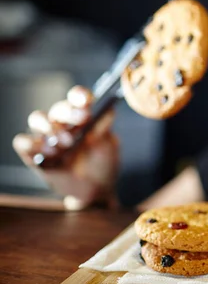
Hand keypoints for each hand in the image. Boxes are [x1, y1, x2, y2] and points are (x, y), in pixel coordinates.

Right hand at [12, 86, 119, 209]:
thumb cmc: (103, 163)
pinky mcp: (33, 154)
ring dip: (50, 127)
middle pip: (58, 108)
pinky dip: (32, 143)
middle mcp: (62, 123)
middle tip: (82, 120)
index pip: (77, 98)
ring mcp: (46, 137)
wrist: (96, 189)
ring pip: (37, 118)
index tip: (87, 100)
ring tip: (66, 143)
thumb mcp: (108, 145)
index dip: (80, 95)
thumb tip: (107, 110)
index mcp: (81, 116)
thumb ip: (105, 129)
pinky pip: (22, 141)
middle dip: (69, 112)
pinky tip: (48, 152)